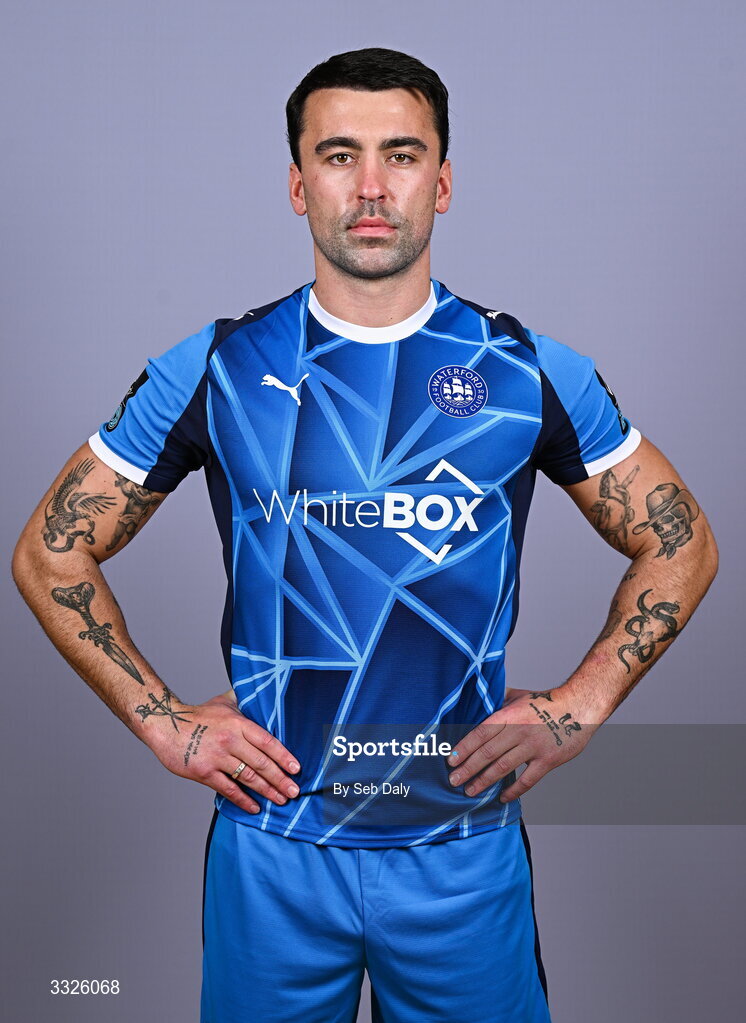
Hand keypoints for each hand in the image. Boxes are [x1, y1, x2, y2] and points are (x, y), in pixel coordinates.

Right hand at [147, 691, 300, 814]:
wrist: (165, 724)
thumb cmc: (198, 714)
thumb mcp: (223, 702)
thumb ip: (244, 702)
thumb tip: (264, 696)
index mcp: (238, 723)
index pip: (267, 741)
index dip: (283, 756)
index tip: (296, 769)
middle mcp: (230, 740)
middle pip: (261, 763)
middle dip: (280, 779)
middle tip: (294, 791)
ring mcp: (217, 757)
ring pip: (248, 778)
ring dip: (267, 791)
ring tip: (280, 800)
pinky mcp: (203, 772)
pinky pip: (228, 789)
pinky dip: (243, 800)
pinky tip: (255, 807)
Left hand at [446, 686, 597, 802]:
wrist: (579, 707)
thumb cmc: (546, 702)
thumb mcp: (518, 696)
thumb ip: (498, 701)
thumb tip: (478, 701)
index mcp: (509, 715)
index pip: (481, 733)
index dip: (464, 748)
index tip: (451, 760)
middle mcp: (519, 731)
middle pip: (487, 753)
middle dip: (468, 769)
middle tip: (453, 781)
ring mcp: (533, 747)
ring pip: (503, 767)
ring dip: (484, 781)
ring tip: (470, 791)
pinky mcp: (548, 760)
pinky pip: (527, 780)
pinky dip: (513, 790)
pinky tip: (501, 797)